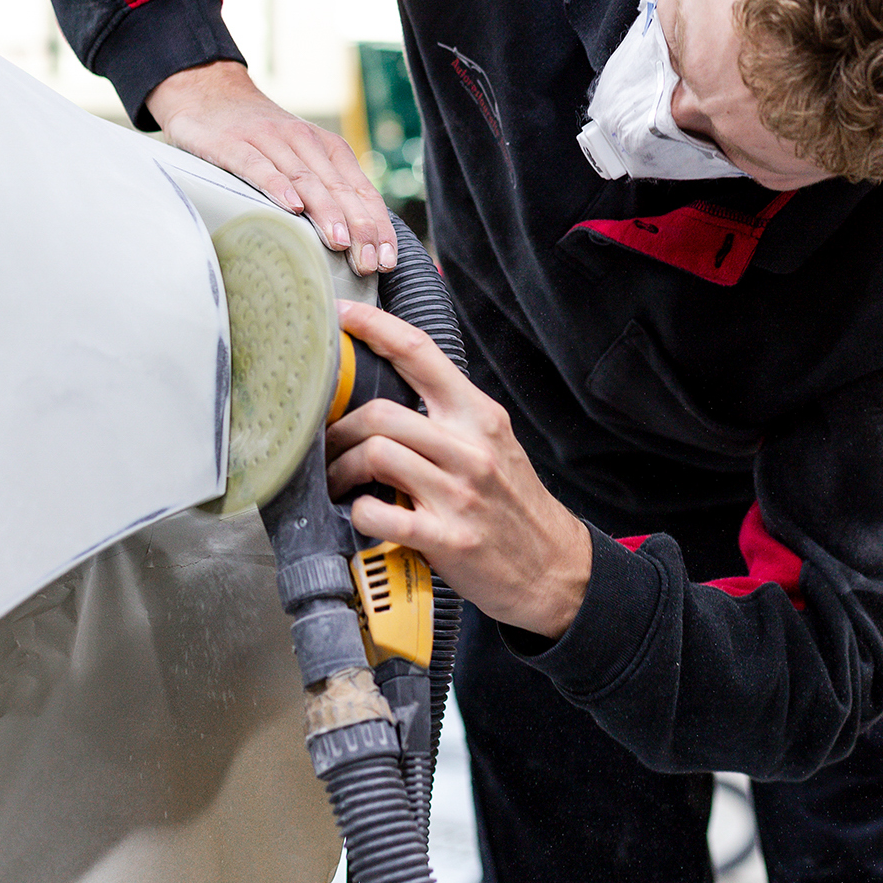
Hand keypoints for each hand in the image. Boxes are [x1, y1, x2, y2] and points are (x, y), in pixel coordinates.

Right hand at [146, 60, 396, 273]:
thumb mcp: (301, 156)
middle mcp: (305, 142)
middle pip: (340, 189)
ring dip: (326, 212)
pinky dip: (277, 186)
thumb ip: (326, 188)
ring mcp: (270, 140)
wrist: (210, 91)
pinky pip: (259, 166)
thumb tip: (356, 240)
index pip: (362, 191)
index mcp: (328, 148)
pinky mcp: (234, 143)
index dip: (378, 226)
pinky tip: (292, 208)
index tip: (386, 260)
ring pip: (306, 179)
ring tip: (340, 242)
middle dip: (359, 229)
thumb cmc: (262, 135)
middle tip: (368, 263)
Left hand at [325, 301, 592, 638]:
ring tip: (339, 481)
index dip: (375, 327)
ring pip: (376, 454)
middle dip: (340, 428)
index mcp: (479, 415)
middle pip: (381, 412)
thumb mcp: (494, 443)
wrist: (554, 566)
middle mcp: (470, 447)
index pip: (420, 353)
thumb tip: (390, 394)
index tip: (342, 315)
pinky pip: (381, 514)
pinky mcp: (448, 537)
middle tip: (328, 444)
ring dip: (343, 469)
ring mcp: (459, 493)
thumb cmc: (514, 504)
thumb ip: (450, 417)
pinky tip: (364, 515)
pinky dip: (360, 513)